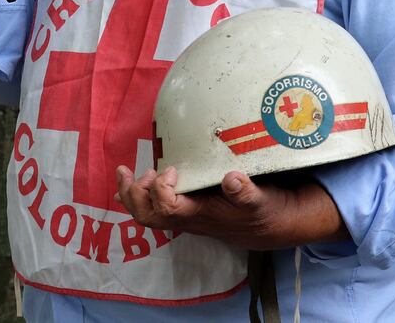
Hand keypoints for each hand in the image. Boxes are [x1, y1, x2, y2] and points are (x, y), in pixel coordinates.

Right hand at [114, 165, 343, 250]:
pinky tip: (232, 177)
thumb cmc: (228, 204)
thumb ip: (159, 189)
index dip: (139, 195)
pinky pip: (245, 197)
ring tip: (168, 172)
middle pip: (154, 215)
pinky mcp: (250, 202)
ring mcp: (221, 210)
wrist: (273, 222)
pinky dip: (238, 186)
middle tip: (148, 175)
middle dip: (141, 195)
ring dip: (179, 191)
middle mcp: (195, 215)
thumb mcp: (194, 195)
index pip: (148, 212)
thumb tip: (121, 173)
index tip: (149, 172)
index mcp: (183, 213)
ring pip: (199, 204)